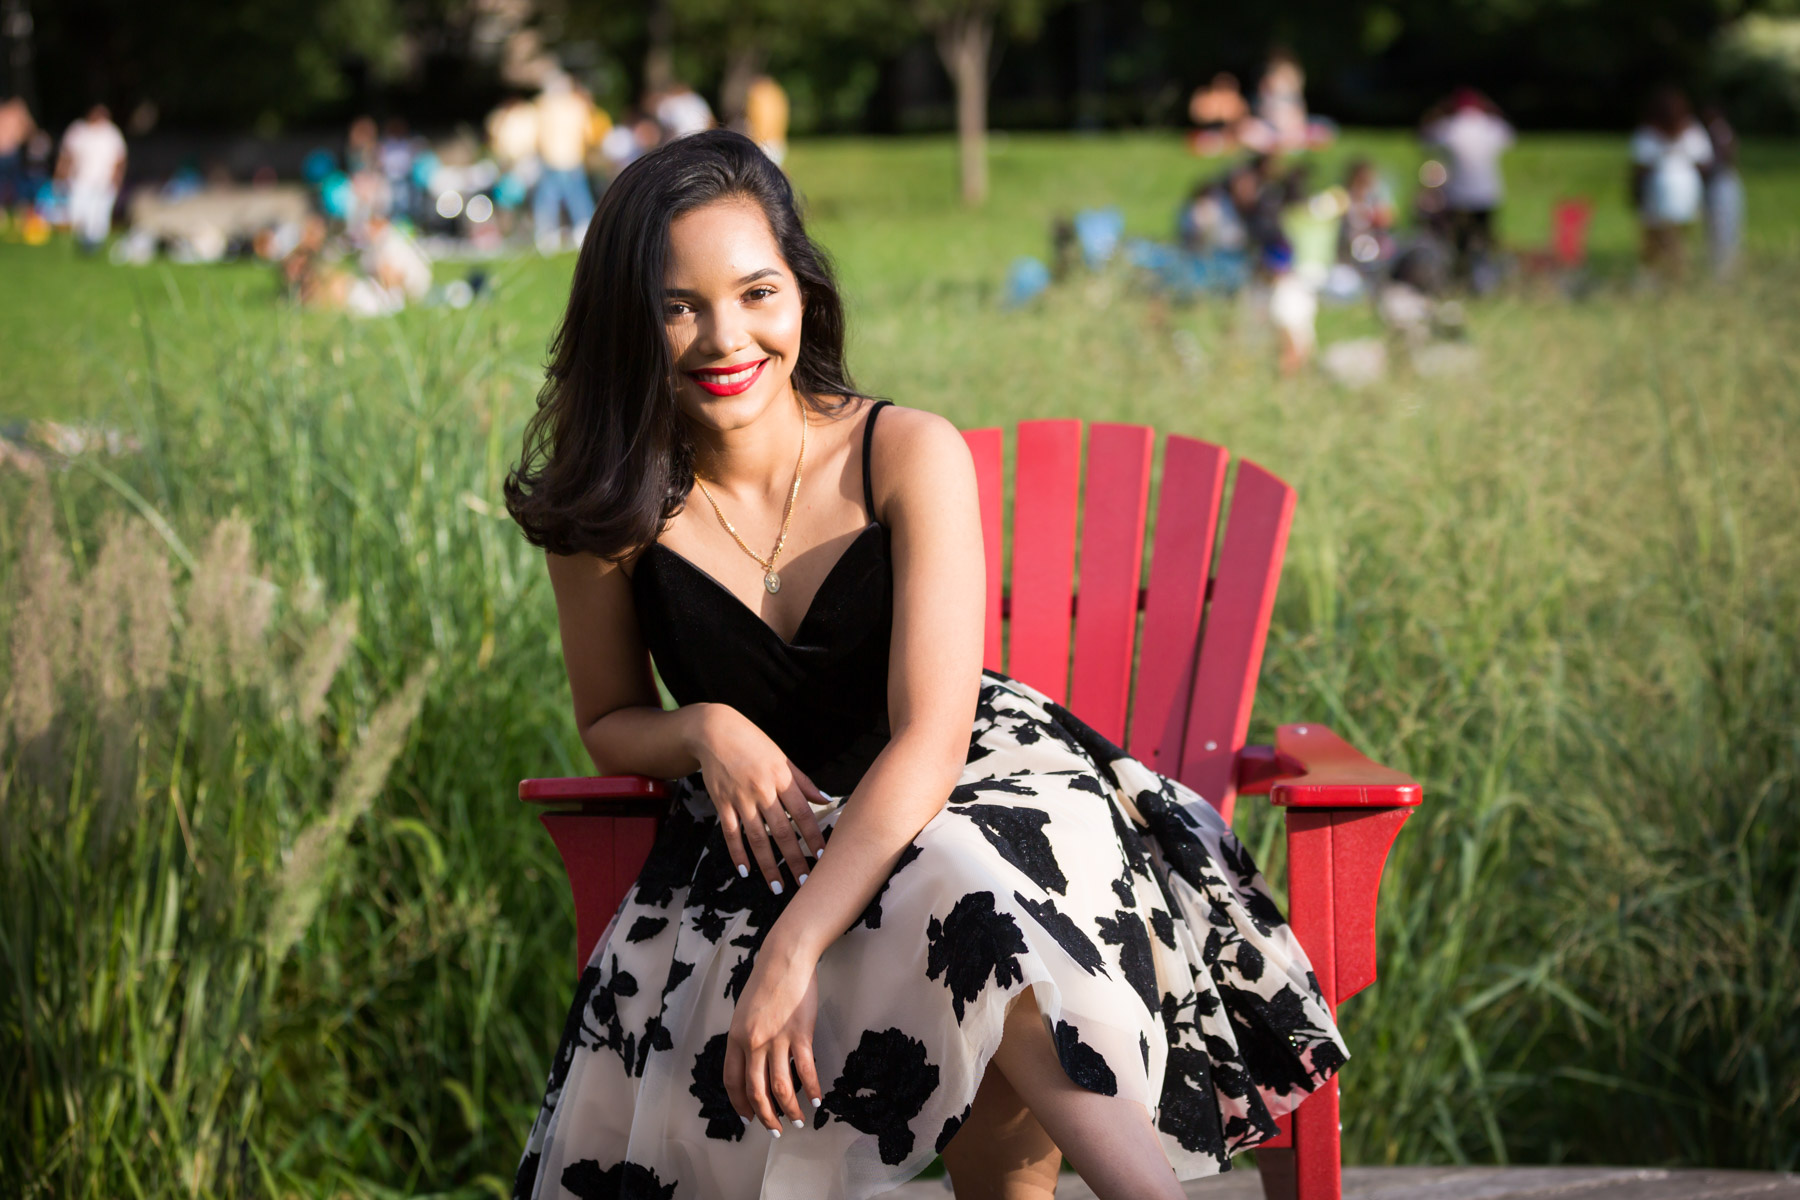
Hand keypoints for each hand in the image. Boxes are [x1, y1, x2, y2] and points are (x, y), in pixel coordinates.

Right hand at [691, 704, 827, 891]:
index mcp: (782, 778)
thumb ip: (803, 781)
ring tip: (777, 887)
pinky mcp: (722, 803)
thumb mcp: (782, 757)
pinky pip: (731, 833)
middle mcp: (763, 790)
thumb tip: (826, 799)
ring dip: (768, 865)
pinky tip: (745, 871)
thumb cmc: (753, 743)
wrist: (715, 731)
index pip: (803, 814)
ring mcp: (741, 798)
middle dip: (794, 859)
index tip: (823, 857)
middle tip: (805, 883)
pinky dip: (737, 853)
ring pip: (757, 838)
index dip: (814, 837)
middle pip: (782, 832)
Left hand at [725, 946, 822, 1134]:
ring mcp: (777, 1039)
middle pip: (756, 1091)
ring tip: (798, 1121)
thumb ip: (745, 1038)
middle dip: (766, 1117)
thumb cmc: (766, 982)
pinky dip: (812, 1089)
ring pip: (781, 1087)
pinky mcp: (800, 1034)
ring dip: (790, 1109)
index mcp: (736, 1037)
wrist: (784, 958)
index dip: (739, 1104)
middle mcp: (753, 1042)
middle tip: (775, 1130)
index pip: (732, 1081)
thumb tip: (753, 1064)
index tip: (748, 1117)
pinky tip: (817, 1100)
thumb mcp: (744, 1012)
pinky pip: (806, 1070)